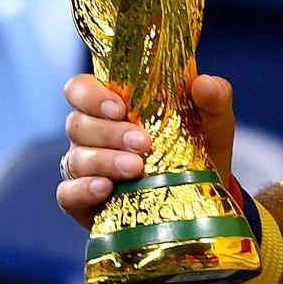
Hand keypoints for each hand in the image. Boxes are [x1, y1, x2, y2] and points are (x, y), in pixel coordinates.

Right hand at [57, 72, 237, 230]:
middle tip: (143, 143)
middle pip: (77, 123)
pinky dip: (83, 189)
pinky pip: (67, 193)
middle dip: (109, 132)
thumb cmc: (201, 146)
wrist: (204, 196)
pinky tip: (105, 188)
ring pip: (76, 158)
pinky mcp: (83, 200)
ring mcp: (85, 167)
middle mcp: (93, 133)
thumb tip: (203, 83)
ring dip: (104, 161)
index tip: (120, 107)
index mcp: (115, 104)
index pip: (80, 88)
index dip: (91, 95)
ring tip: (136, 168)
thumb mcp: (215, 120)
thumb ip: (215, 96)